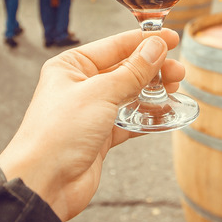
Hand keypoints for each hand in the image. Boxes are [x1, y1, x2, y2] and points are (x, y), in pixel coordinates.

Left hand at [0, 29, 182, 221]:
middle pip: (125, 69)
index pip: (115, 45)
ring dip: (152, 90)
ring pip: (129, 94)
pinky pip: (129, 120)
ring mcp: (90, 112)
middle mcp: (80, 86)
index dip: (144, 41)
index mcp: (71, 66)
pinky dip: (146, 116)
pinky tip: (164, 112)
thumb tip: (154, 47)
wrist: (44, 183)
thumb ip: (132, 71)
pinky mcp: (99, 136)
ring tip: (176, 87)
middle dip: (153, 68)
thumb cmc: (57, 133)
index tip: (171, 38)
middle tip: (178, 70)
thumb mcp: (100, 93)